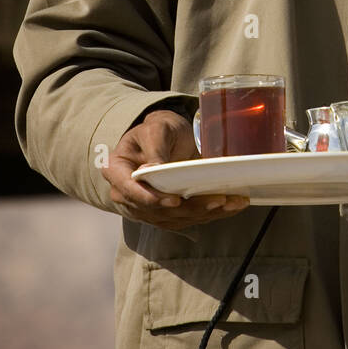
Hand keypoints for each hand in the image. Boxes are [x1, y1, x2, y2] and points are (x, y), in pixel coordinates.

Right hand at [101, 109, 249, 229]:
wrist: (168, 138)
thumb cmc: (158, 130)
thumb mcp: (155, 129)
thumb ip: (153, 147)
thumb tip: (150, 171)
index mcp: (117, 171)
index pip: (129, 190)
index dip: (151, 198)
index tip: (175, 200)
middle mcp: (128, 195)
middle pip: (157, 210)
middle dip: (190, 208)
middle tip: (217, 200)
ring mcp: (147, 208)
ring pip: (175, 218)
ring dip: (205, 214)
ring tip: (231, 203)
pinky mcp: (166, 214)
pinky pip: (187, 219)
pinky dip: (210, 215)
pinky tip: (230, 207)